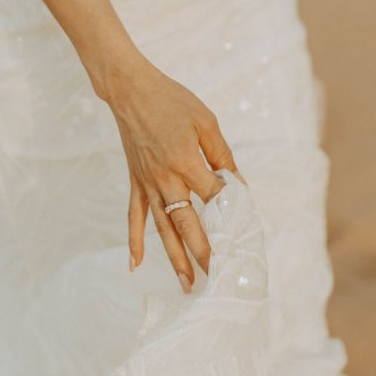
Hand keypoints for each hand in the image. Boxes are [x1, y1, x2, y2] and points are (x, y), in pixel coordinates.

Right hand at [107, 55, 242, 292]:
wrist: (130, 90)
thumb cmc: (172, 100)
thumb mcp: (205, 121)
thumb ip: (222, 154)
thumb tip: (236, 184)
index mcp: (186, 161)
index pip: (214, 197)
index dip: (231, 214)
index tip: (245, 233)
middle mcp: (165, 178)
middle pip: (188, 224)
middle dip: (205, 253)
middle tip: (219, 280)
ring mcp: (148, 183)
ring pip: (163, 228)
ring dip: (175, 258)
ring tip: (187, 285)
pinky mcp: (135, 182)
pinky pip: (134, 216)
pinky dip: (134, 240)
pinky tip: (135, 264)